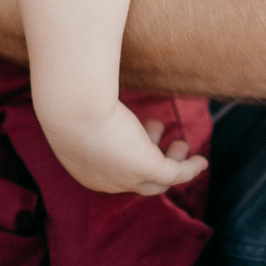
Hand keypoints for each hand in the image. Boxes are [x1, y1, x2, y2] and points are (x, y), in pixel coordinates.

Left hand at [39, 99, 209, 195]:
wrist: (69, 106)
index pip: (111, 171)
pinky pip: (175, 174)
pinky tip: (201, 161)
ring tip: (179, 142)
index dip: (128, 154)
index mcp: (83, 168)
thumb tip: (81, 85)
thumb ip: (80, 105)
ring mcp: (126, 178)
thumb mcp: (72, 107)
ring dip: (171, 162)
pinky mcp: (146, 168)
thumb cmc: (65, 99)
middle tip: (157, 132)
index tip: (136, 133)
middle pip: (136, 180)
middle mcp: (104, 180)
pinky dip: (189, 170)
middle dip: (150, 158)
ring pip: (157, 180)